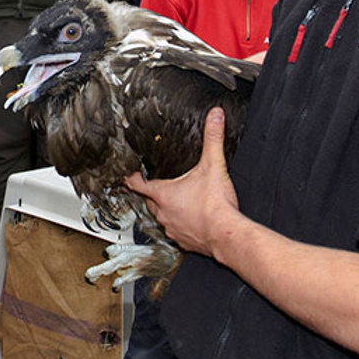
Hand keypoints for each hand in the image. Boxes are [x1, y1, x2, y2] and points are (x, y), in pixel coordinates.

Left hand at [125, 107, 239, 255]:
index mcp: (164, 194)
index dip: (133, 177)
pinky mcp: (184, 241)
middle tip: (157, 186)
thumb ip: (213, 138)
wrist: (228, 235)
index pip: (138, 183)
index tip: (130, 174)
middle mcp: (163, 213)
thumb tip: (214, 117)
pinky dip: (180, 225)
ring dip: (166, 210)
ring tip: (176, 202)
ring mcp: (172, 229)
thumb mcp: (213, 165)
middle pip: (149, 201)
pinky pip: (176, 232)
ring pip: (162, 218)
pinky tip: (191, 220)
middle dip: (152, 194)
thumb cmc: (216, 206)